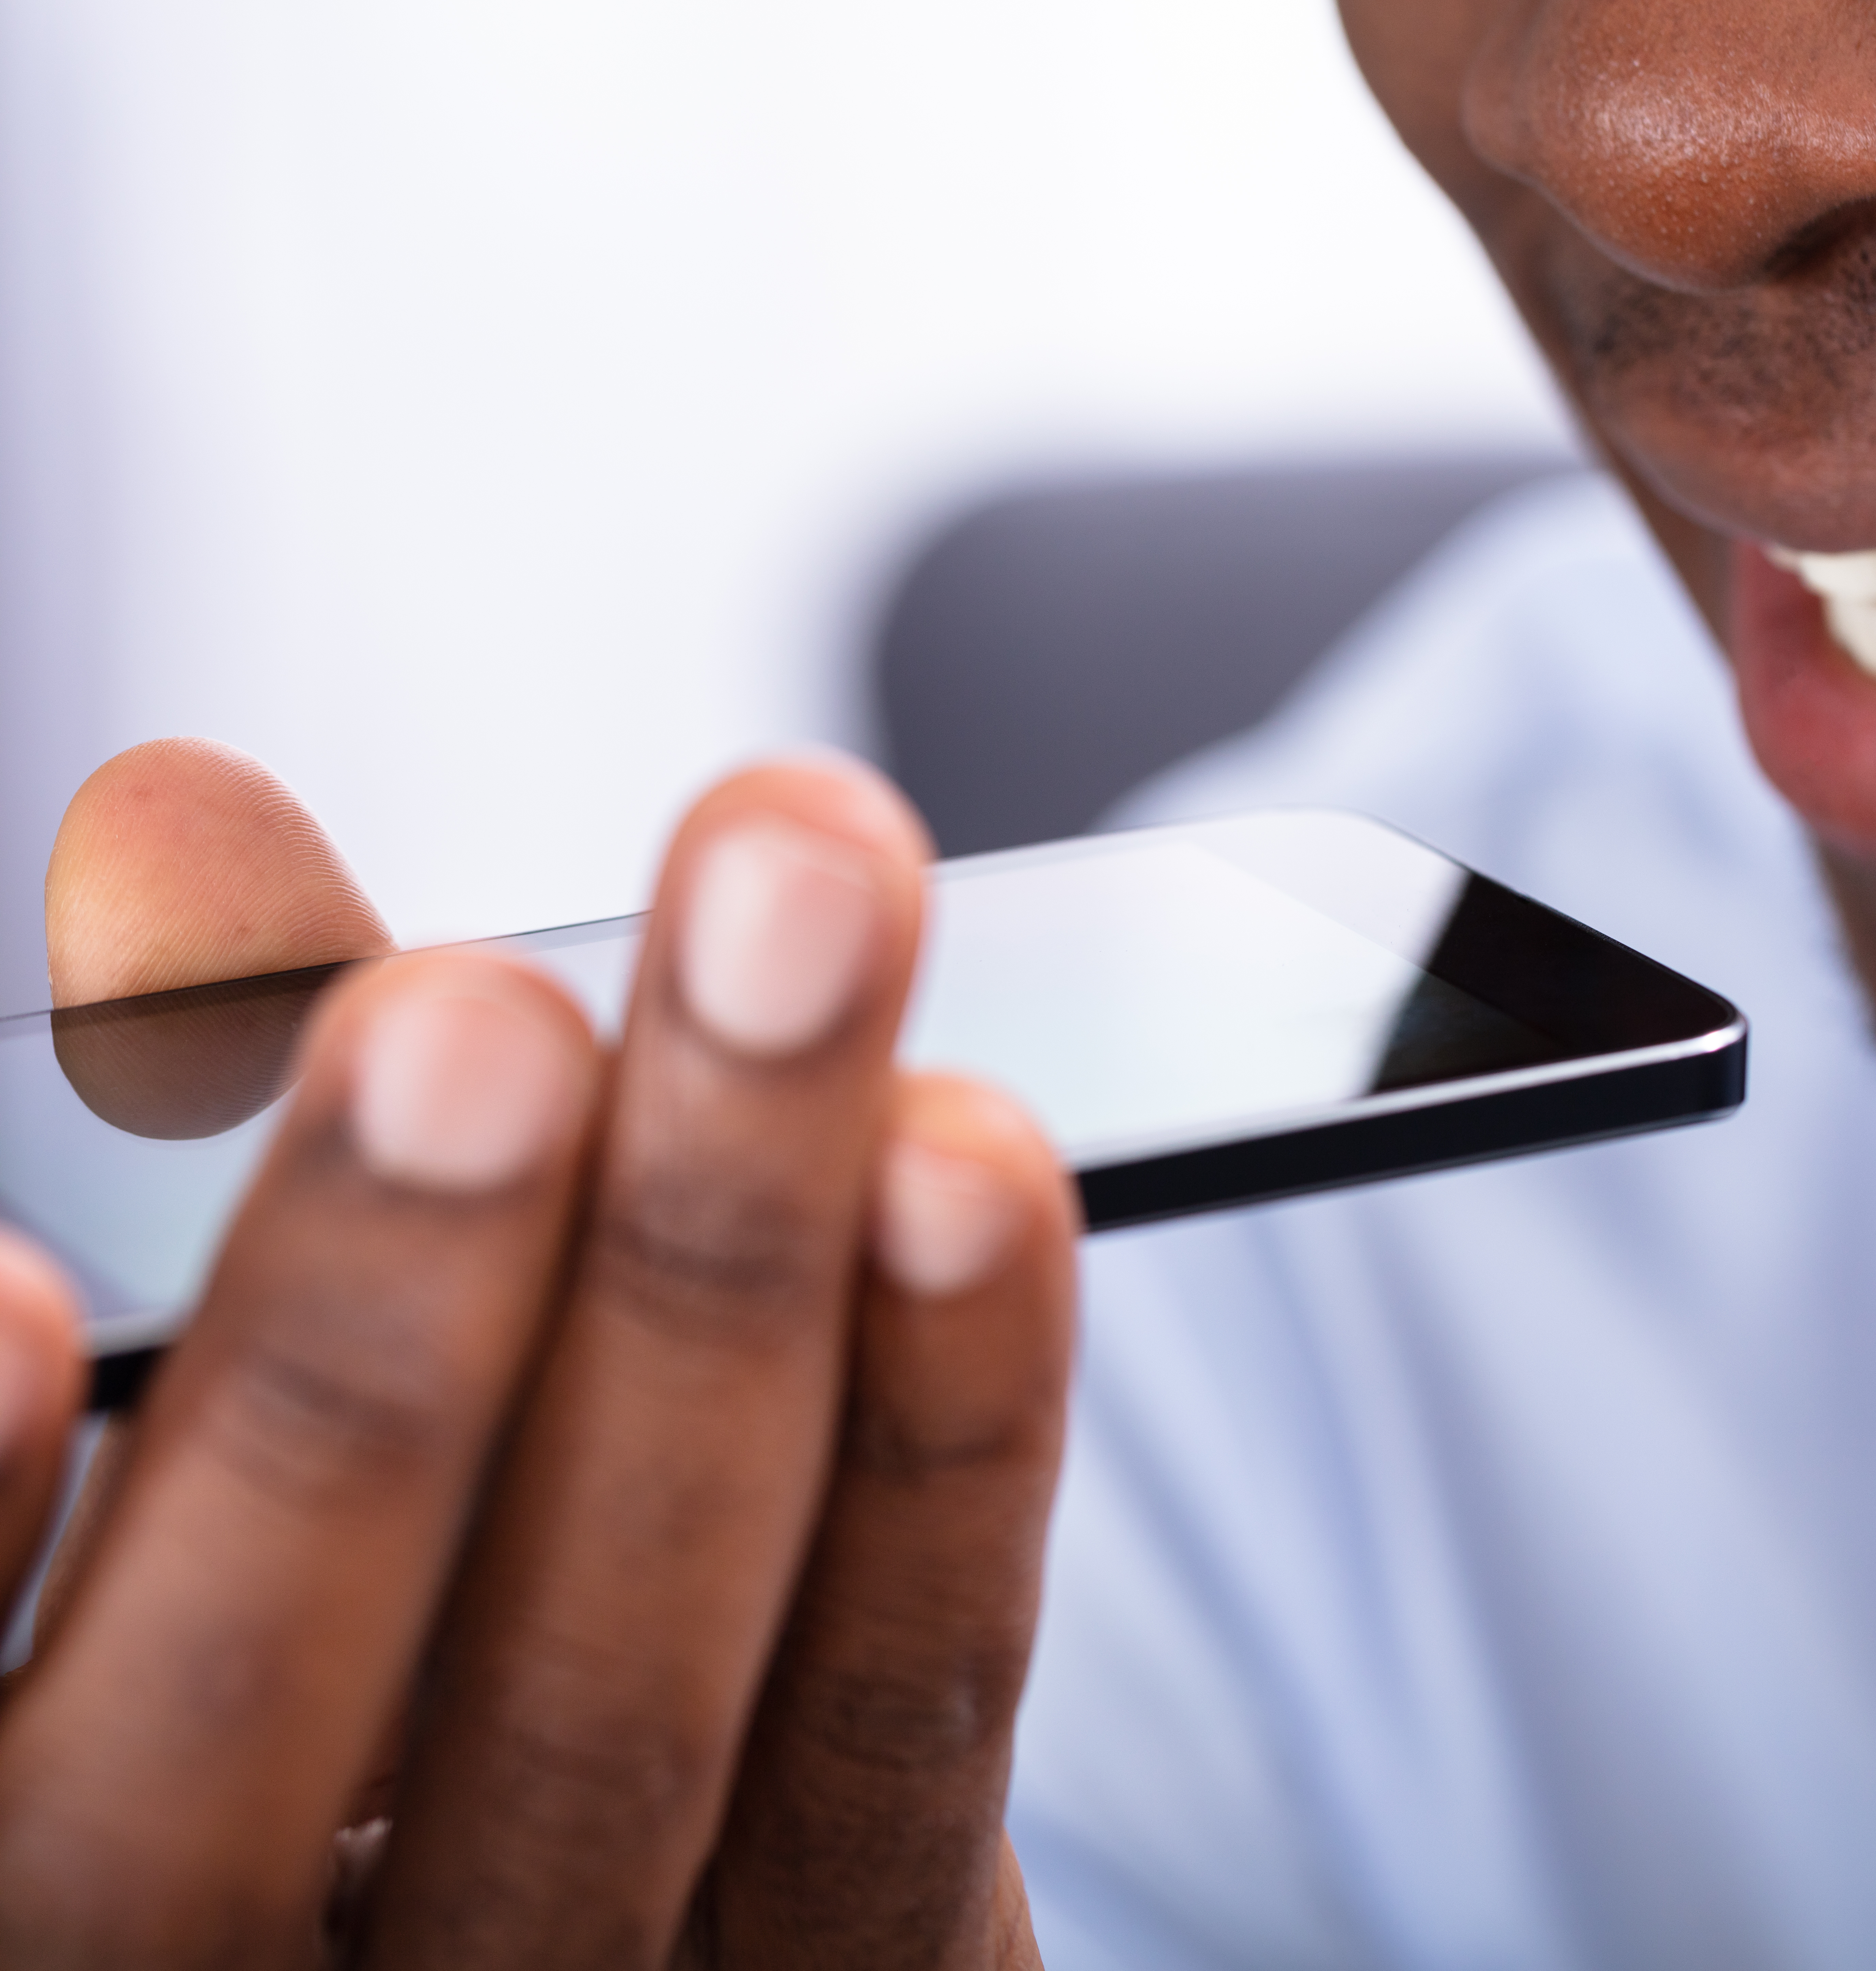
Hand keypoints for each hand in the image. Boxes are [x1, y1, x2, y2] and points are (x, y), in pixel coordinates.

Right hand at [0, 740, 1073, 1965]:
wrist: (609, 1930)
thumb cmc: (383, 1691)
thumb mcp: (272, 1503)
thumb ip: (274, 1207)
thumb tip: (204, 841)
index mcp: (85, 1906)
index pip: (23, 1758)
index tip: (9, 1281)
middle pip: (288, 1723)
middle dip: (389, 1357)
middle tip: (463, 1013)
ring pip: (629, 1698)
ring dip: (719, 1295)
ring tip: (779, 944)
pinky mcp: (874, 1963)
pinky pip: (900, 1718)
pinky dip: (937, 1450)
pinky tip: (956, 1165)